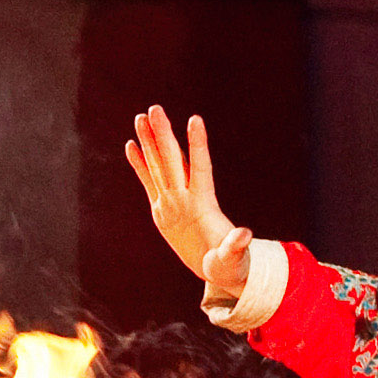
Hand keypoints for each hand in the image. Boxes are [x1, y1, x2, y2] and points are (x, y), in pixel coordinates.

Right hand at [124, 107, 253, 301]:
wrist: (216, 268)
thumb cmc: (228, 263)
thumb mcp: (233, 256)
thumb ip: (236, 244)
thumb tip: (245, 235)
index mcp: (203, 203)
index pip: (200, 167)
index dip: (197, 145)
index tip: (195, 120)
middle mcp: (186, 197)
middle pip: (172, 160)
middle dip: (163, 135)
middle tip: (155, 109)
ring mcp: (173, 201)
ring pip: (159, 166)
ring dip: (150, 142)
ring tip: (141, 117)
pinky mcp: (162, 210)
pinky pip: (148, 183)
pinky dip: (140, 165)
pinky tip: (132, 145)